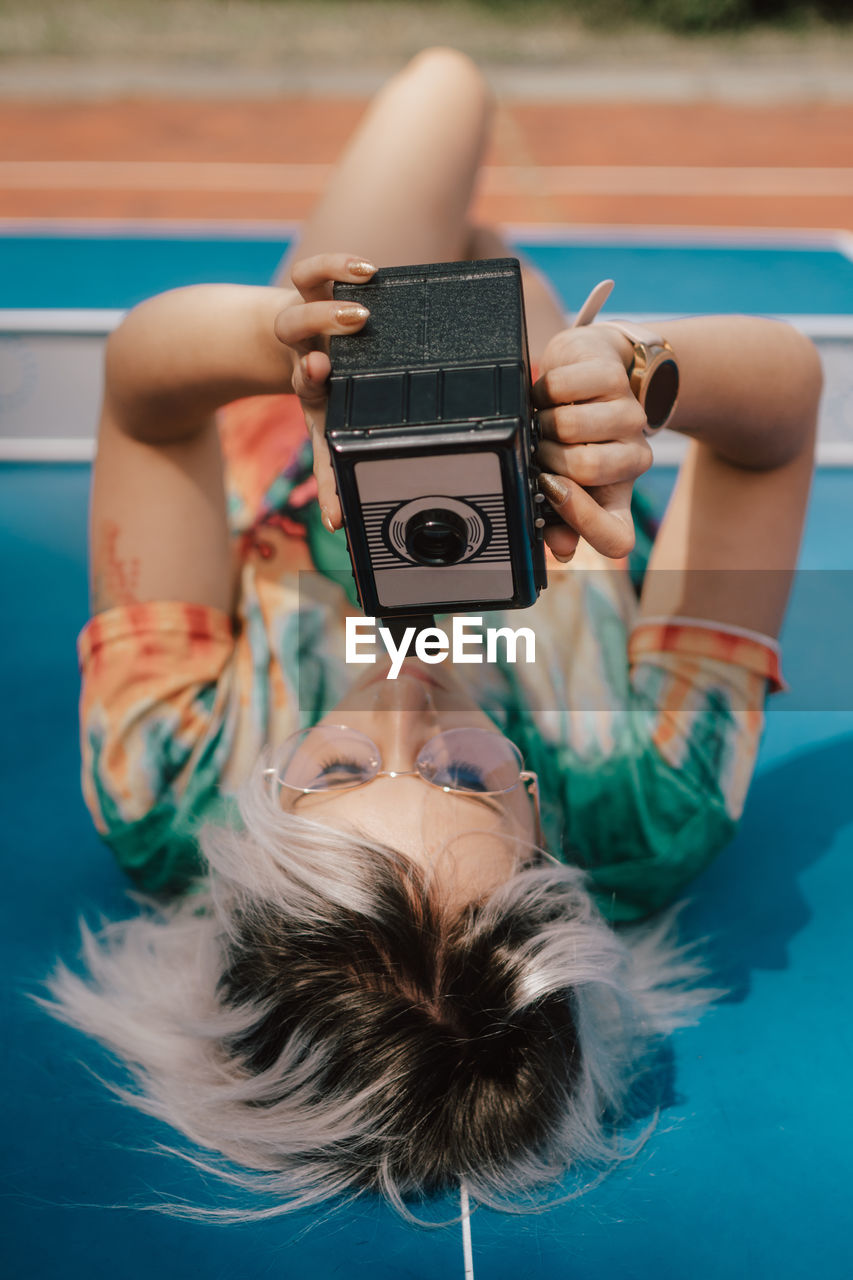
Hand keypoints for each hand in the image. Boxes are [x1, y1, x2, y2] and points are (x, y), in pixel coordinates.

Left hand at [273, 253, 376, 530]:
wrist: (276, 346)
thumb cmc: (318, 393)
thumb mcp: (323, 429)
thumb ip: (331, 472)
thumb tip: (340, 526)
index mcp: (307, 380)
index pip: (305, 381)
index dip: (311, 377)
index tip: (321, 372)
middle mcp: (302, 341)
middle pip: (296, 325)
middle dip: (320, 321)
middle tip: (354, 323)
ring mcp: (306, 309)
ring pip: (304, 290)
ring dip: (329, 292)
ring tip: (362, 299)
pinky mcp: (313, 282)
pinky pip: (316, 266)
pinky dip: (336, 262)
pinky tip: (366, 269)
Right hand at [533, 327, 652, 561]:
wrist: (592, 369)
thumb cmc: (571, 433)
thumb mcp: (561, 479)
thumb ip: (557, 519)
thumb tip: (559, 548)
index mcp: (617, 497)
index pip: (616, 537)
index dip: (583, 522)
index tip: (551, 492)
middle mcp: (634, 460)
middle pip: (584, 469)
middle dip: (546, 455)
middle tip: (543, 445)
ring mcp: (628, 416)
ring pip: (570, 427)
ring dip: (544, 420)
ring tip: (547, 418)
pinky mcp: (613, 378)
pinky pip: (562, 389)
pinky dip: (543, 390)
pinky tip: (551, 393)